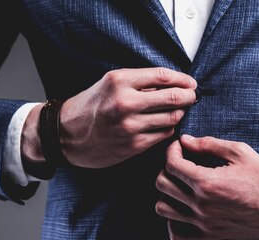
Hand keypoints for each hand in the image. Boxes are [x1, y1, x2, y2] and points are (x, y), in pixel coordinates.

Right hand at [22, 67, 196, 168]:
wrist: (66, 134)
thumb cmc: (91, 106)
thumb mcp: (110, 84)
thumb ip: (139, 82)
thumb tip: (174, 83)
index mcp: (120, 81)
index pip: (163, 77)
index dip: (183, 80)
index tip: (191, 83)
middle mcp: (125, 102)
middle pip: (173, 98)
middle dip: (189, 97)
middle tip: (193, 96)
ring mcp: (130, 125)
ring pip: (172, 118)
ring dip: (180, 113)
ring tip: (178, 110)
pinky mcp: (134, 145)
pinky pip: (164, 134)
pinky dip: (169, 128)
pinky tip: (165, 124)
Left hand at [155, 135, 258, 239]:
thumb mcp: (240, 152)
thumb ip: (209, 144)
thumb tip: (185, 140)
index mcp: (207, 182)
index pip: (171, 164)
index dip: (172, 150)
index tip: (182, 147)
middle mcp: (201, 205)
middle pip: (162, 184)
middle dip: (168, 168)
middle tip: (183, 163)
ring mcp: (203, 223)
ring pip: (162, 209)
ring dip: (168, 194)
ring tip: (182, 186)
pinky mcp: (209, 236)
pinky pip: (176, 236)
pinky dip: (174, 223)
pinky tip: (185, 210)